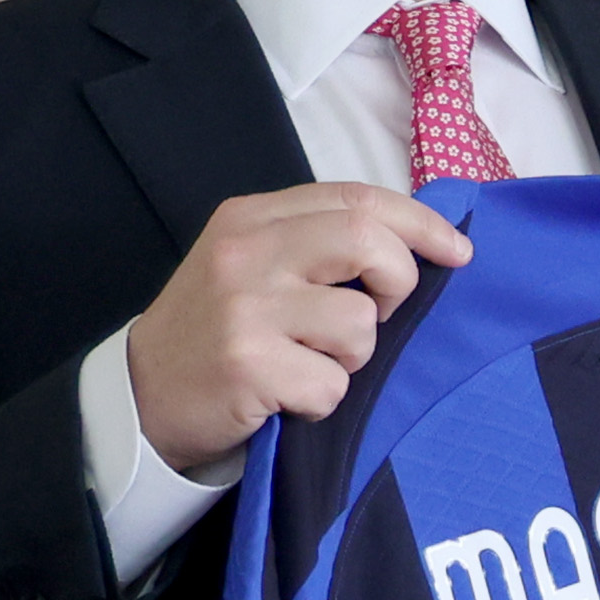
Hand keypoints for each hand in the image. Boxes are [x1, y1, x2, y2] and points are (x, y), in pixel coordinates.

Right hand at [122, 182, 471, 474]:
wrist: (142, 398)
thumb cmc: (214, 334)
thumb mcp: (252, 265)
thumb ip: (315, 243)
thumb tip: (413, 244)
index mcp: (252, 218)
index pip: (357, 199)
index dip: (420, 223)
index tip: (457, 250)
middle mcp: (247, 253)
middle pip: (367, 240)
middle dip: (398, 282)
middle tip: (383, 313)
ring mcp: (246, 308)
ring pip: (359, 322)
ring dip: (353, 357)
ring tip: (309, 362)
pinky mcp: (248, 364)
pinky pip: (332, 385)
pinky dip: (322, 401)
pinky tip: (286, 397)